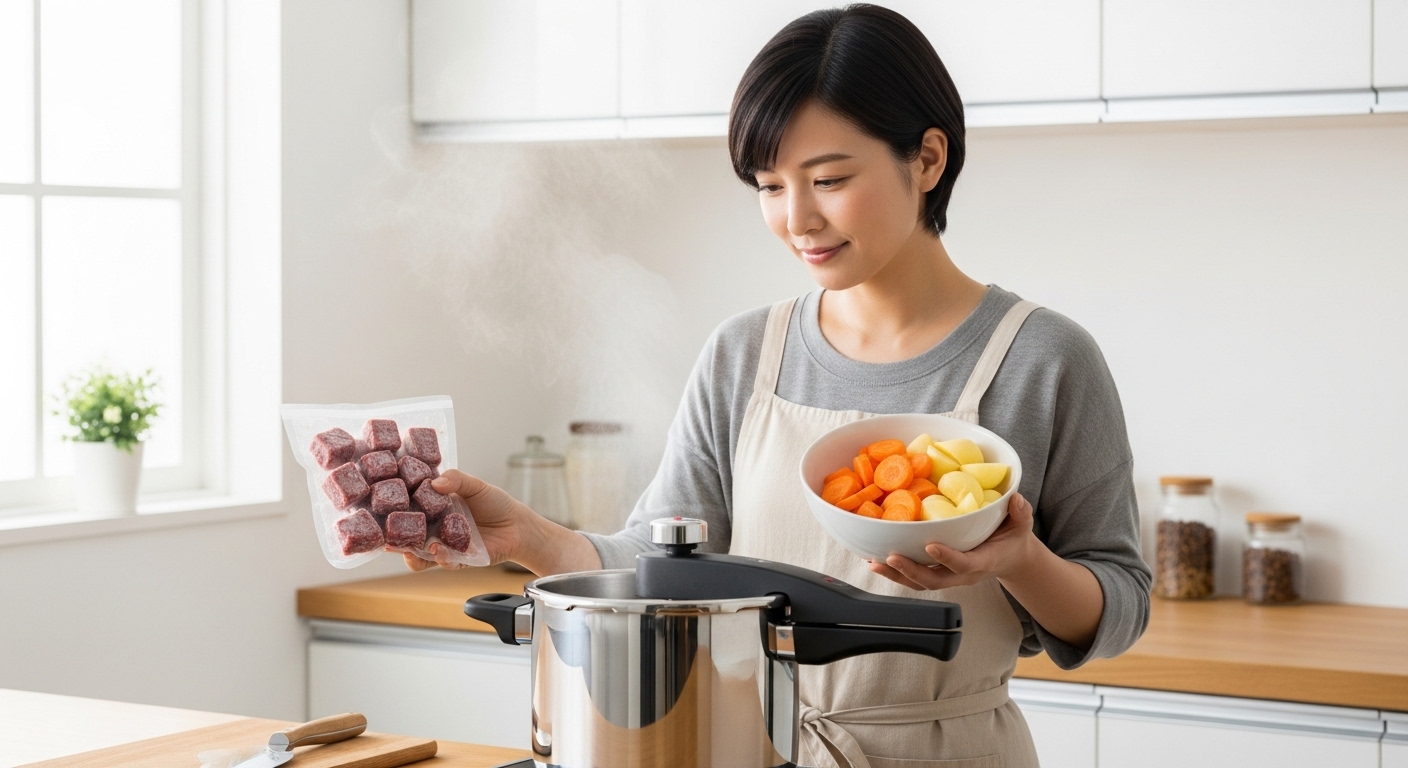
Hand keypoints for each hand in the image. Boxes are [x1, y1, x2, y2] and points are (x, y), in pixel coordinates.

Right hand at [400, 470, 527, 571]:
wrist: (517, 525)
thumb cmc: (495, 503)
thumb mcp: (476, 485)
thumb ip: (457, 480)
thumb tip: (436, 481)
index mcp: (433, 508)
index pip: (409, 510)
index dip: (394, 512)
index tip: (381, 510)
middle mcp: (434, 528)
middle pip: (408, 536)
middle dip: (395, 539)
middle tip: (388, 538)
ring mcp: (444, 545)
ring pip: (420, 555)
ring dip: (413, 554)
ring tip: (411, 549)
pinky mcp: (457, 560)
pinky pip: (443, 562)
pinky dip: (440, 557)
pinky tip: (440, 551)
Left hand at [868, 492, 1037, 590]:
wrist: (1009, 559)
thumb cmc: (1012, 540)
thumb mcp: (1022, 526)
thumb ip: (1020, 514)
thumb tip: (1016, 499)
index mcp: (982, 562)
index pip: (963, 563)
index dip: (947, 558)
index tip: (931, 546)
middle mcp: (962, 574)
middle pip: (933, 580)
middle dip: (911, 571)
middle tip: (891, 557)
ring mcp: (948, 576)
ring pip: (919, 582)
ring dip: (895, 574)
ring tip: (873, 562)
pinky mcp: (937, 573)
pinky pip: (913, 577)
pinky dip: (894, 571)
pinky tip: (875, 560)